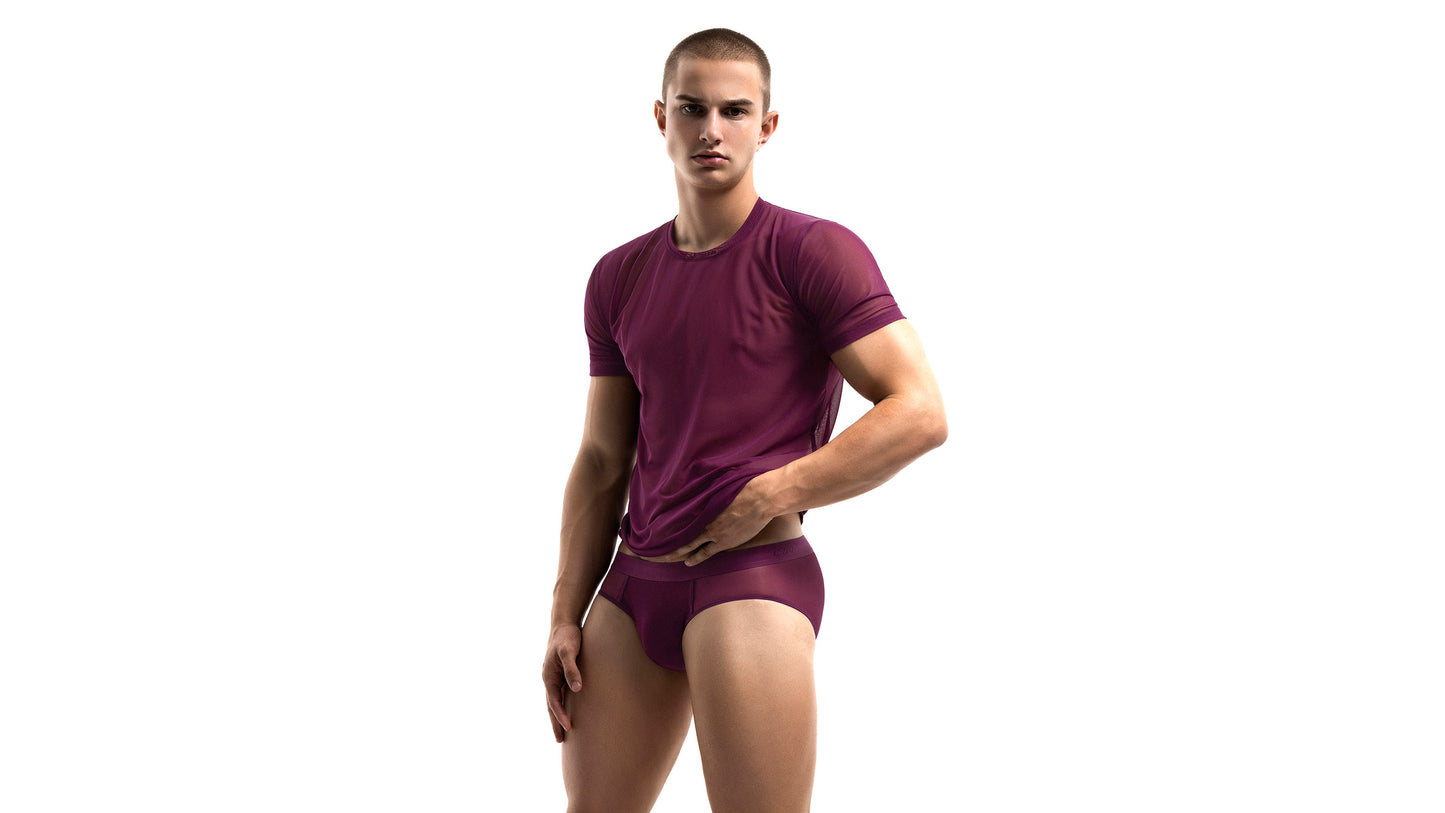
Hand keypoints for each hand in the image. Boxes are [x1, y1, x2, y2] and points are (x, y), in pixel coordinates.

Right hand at [543, 623, 582, 741]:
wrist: (564, 623)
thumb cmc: (567, 637)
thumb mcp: (569, 651)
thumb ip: (572, 669)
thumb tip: (576, 689)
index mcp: (549, 676)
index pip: (554, 701)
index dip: (560, 716)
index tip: (568, 728)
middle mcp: (549, 679)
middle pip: (551, 705)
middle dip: (555, 723)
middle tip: (559, 741)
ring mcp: (553, 677)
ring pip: (554, 701)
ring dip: (557, 716)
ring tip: (563, 731)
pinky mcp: (559, 673)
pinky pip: (559, 693)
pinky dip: (561, 705)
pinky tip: (568, 711)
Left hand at [655, 478, 775, 566]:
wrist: (761, 498)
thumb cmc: (744, 485)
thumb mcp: (723, 478)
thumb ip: (710, 480)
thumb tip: (700, 469)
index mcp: (702, 505)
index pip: (680, 515)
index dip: (668, 521)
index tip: (657, 524)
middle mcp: (704, 520)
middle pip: (681, 531)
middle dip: (668, 539)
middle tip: (655, 545)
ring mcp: (713, 533)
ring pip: (690, 544)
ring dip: (678, 551)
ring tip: (667, 556)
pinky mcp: (724, 542)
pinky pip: (706, 553)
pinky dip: (696, 558)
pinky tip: (688, 562)